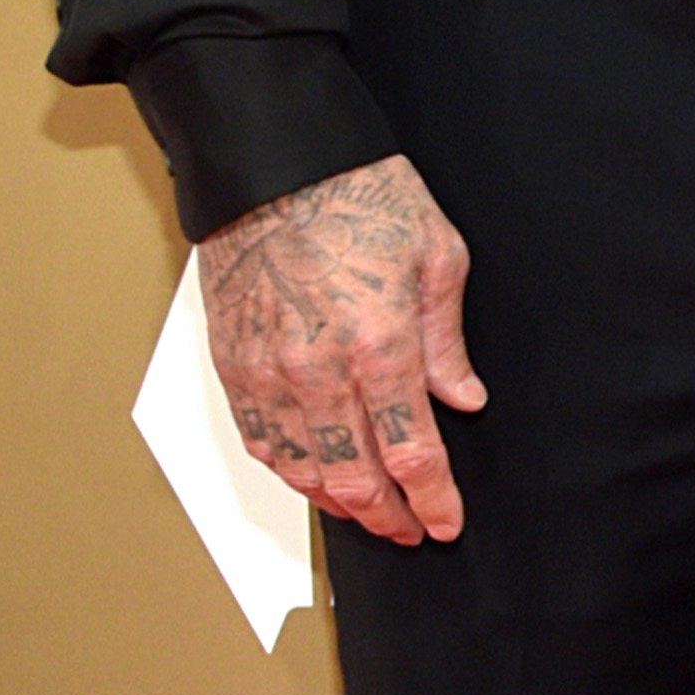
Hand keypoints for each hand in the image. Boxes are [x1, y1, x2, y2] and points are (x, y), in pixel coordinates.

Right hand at [201, 155, 482, 548]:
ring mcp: (268, 371)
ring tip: (366, 513)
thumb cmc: (356, 195)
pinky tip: (313, 477)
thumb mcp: (436, 255)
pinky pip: (259, 440)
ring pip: (303, 470)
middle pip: (356, 477)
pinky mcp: (232, 364)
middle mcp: (318, 369)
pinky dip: (289, 471)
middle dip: (388, 516)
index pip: (413, 453)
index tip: (446, 520)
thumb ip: (447, 341)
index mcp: (380, 344)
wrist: (272, 165)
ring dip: (338, 503)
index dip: (433, 499)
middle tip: (410, 529)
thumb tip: (463, 399)